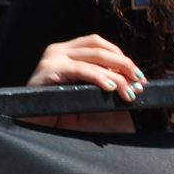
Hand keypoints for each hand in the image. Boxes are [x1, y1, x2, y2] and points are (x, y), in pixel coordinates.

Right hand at [24, 35, 143, 132]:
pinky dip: (99, 78)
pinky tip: (111, 88)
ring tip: (130, 90)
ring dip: (118, 74)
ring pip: (94, 57)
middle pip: (99, 48)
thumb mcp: (88, 96)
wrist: (33, 129)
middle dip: (125, 65)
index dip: (121, 57)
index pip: (99, 44)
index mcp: (66, 53)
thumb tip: (132, 80)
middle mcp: (58, 51)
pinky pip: (80, 70)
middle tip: (140, 82)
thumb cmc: (61, 116)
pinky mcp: (48, 71)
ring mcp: (52, 59)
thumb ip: (104, 83)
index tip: (138, 76)